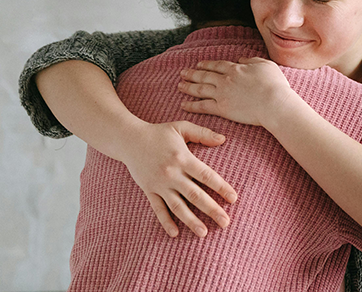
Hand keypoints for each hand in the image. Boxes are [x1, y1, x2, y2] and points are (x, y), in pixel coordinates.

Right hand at [117, 120, 237, 237]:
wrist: (128, 139)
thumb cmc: (158, 132)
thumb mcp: (181, 127)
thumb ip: (203, 134)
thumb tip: (224, 139)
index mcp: (183, 158)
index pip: (206, 176)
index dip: (221, 187)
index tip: (234, 199)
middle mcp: (172, 174)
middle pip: (195, 195)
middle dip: (212, 209)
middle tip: (226, 222)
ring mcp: (159, 184)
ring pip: (178, 206)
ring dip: (191, 221)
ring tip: (204, 233)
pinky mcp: (149, 190)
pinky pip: (158, 209)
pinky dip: (166, 222)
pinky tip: (175, 234)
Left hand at [178, 57, 296, 128]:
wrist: (274, 103)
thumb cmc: (274, 84)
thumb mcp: (266, 65)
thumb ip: (252, 60)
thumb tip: (242, 59)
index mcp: (236, 69)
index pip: (217, 65)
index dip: (207, 64)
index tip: (199, 64)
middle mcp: (225, 80)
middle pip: (205, 75)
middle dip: (192, 74)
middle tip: (182, 73)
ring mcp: (222, 94)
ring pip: (200, 89)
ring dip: (188, 87)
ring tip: (179, 86)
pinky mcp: (222, 109)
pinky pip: (203, 106)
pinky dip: (192, 105)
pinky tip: (184, 104)